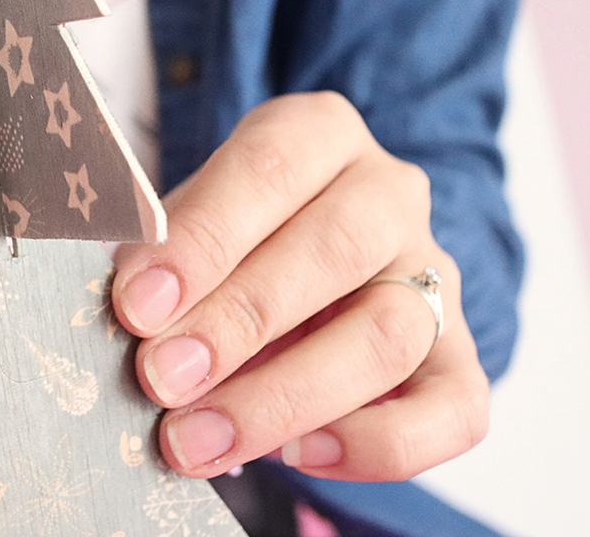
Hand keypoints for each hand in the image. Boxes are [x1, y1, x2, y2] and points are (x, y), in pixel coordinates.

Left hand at [111, 92, 489, 480]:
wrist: (302, 264)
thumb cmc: (230, 236)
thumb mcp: (189, 217)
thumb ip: (165, 252)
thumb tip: (128, 310)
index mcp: (319, 133)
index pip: (269, 168)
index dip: (203, 239)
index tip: (137, 304)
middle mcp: (389, 194)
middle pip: (335, 250)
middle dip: (237, 322)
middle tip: (161, 378)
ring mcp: (434, 277)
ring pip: (387, 335)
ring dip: (284, 397)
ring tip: (198, 437)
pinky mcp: (460, 360)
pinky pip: (451, 412)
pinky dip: (376, 445)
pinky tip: (296, 456)